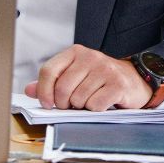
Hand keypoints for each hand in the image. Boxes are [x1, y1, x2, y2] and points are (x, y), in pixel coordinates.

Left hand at [23, 44, 153, 110]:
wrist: (134, 79)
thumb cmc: (100, 79)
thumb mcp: (75, 75)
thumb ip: (52, 82)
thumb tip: (29, 89)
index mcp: (75, 52)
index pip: (49, 70)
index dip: (44, 91)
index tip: (47, 104)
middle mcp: (90, 57)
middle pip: (62, 89)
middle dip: (65, 103)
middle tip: (73, 104)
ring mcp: (105, 69)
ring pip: (78, 99)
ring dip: (82, 106)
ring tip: (90, 100)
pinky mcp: (117, 84)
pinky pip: (95, 105)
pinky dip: (96, 109)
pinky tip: (102, 103)